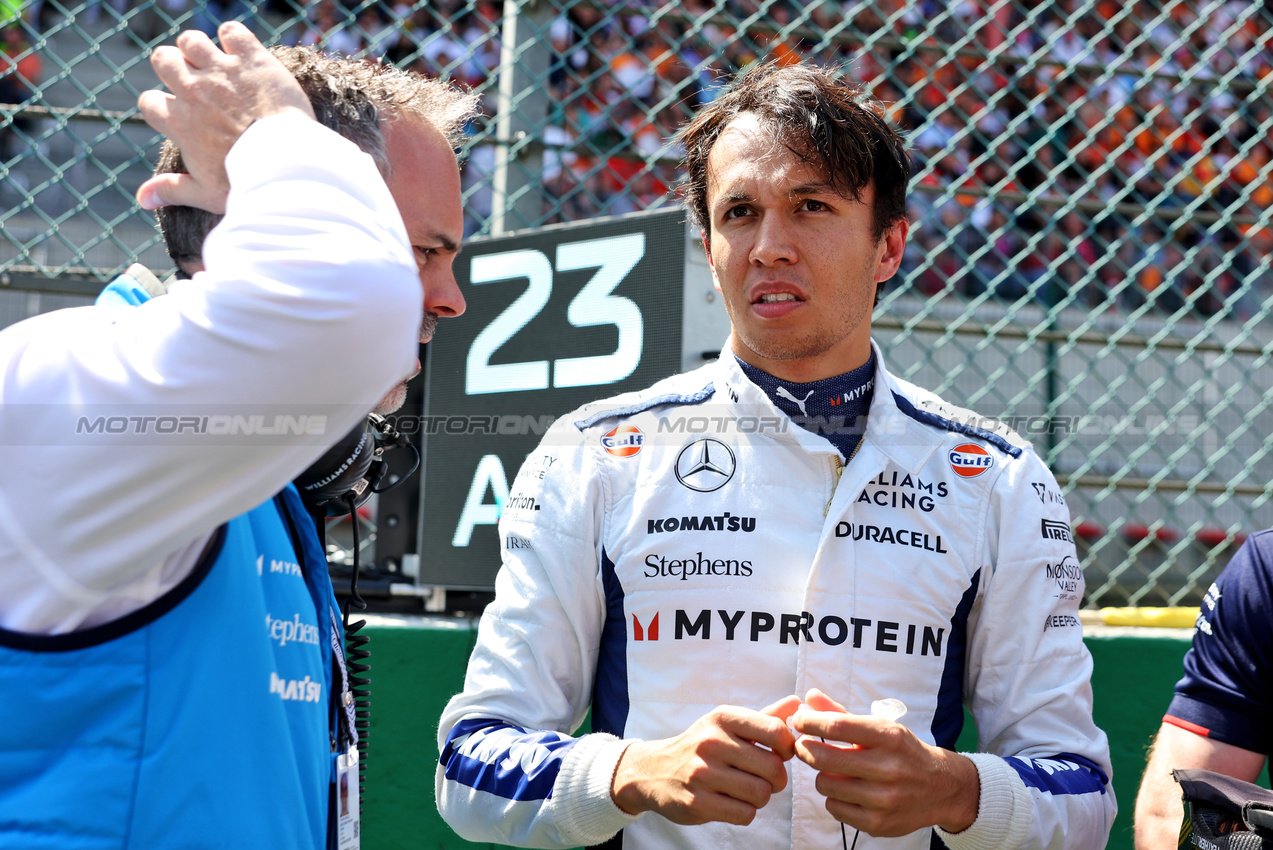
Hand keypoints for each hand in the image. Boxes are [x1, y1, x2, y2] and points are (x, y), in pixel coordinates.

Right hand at [136, 22, 315, 211]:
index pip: (149, 102)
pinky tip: (243, 52)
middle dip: (175, 67)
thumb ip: (172, 189)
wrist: (288, 166)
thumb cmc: (246, 185)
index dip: (162, 107)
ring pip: (191, 40)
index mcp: (179, 122)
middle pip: (163, 59)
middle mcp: (193, 91)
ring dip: (200, 48)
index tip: (180, 116)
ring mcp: (221, 72)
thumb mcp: (206, 194)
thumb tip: (142, 199)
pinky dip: (234, 38)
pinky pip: (230, 32)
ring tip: (217, 63)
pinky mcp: (251, 59)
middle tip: (196, 82)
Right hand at [611, 695, 799, 825]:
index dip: (788, 747)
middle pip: (774, 768)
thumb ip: (765, 716)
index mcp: (723, 718)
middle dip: (777, 778)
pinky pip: (744, 814)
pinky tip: (733, 802)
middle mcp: (711, 742)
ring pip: (761, 794)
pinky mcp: (697, 802)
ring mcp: (702, 773)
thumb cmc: (702, 745)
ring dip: (761, 797)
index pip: (776, 730)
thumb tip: (798, 703)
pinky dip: (746, 812)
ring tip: (747, 790)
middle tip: (765, 778)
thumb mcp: (727, 724)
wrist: (654, 770)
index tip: (780, 753)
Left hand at [792, 688, 978, 836]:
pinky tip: (847, 791)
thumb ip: (840, 713)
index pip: (837, 726)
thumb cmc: (903, 752)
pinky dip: (834, 798)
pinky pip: (834, 808)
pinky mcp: (878, 823)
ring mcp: (884, 799)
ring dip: (822, 776)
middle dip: (805, 750)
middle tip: (803, 746)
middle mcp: (888, 768)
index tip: (797, 721)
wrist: (942, 787)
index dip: (809, 722)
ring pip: (824, 784)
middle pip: (823, 758)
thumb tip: (808, 698)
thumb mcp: (879, 726)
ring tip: (833, 771)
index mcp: (889, 737)